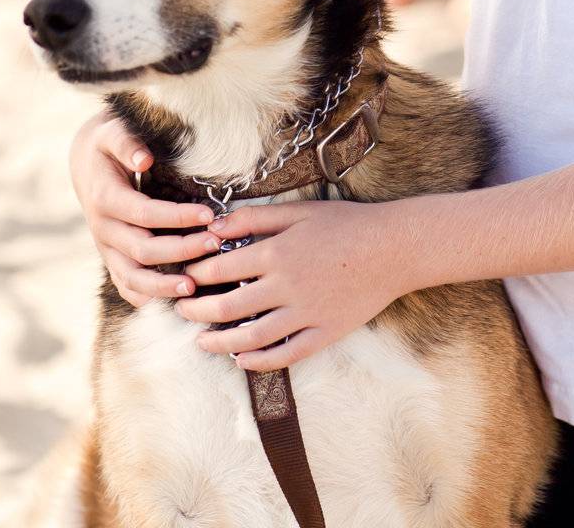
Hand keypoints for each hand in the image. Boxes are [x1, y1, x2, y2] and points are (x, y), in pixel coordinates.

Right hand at [69, 109, 216, 307]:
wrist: (85, 163)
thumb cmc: (108, 143)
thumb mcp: (113, 132)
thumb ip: (128, 143)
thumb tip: (144, 160)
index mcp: (106, 198)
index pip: (145, 214)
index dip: (177, 217)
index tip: (209, 215)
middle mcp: (103, 228)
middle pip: (143, 250)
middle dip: (181, 250)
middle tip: (215, 244)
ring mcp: (105, 247)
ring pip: (132, 277)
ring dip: (163, 286)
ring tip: (194, 288)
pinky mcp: (111, 257)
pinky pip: (126, 285)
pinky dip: (147, 297)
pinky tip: (172, 302)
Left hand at [175, 200, 412, 370]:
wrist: (393, 248)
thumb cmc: (346, 223)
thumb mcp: (298, 211)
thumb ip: (254, 218)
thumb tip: (214, 226)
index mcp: (276, 254)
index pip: (221, 269)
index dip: (196, 275)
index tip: (183, 277)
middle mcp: (285, 288)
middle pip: (227, 307)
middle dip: (197, 311)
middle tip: (181, 311)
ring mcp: (304, 314)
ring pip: (251, 338)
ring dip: (220, 342)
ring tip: (201, 342)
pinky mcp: (323, 333)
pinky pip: (285, 355)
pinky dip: (259, 362)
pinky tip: (242, 360)